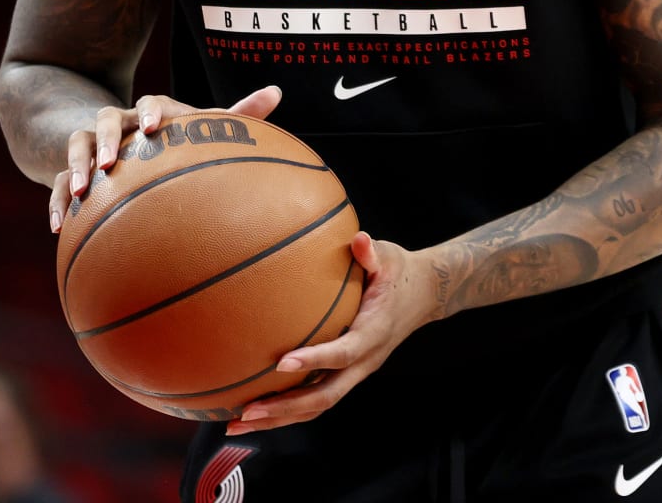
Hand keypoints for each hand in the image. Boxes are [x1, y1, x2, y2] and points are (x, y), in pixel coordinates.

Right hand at [48, 84, 280, 231]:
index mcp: (149, 113)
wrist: (113, 140)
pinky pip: (55, 185)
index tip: (155, 127)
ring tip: (81, 192)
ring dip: (75, 168)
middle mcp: (117, 125)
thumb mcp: (198, 125)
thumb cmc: (170, 138)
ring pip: (76, 147)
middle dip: (107, 139)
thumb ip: (235, 115)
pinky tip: (59, 227)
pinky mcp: (68, 170)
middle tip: (112, 162)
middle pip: (106, 121)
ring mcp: (89, 145)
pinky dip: (57, 203)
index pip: (149, 103)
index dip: (151, 111)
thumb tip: (277, 90)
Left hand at [224, 232, 437, 435]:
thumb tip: (358, 238)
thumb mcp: (389, 258)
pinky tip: (256, 411)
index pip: (343, 352)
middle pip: (326, 396)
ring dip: (279, 418)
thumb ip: (372, 253)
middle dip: (285, 408)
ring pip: (318, 405)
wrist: (424, 295)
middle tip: (246, 411)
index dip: (315, 360)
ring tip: (237, 424)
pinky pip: (316, 398)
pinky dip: (287, 410)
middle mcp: (365, 361)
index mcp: (374, 333)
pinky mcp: (347, 374)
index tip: (281, 363)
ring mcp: (356, 372)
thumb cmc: (399, 273)